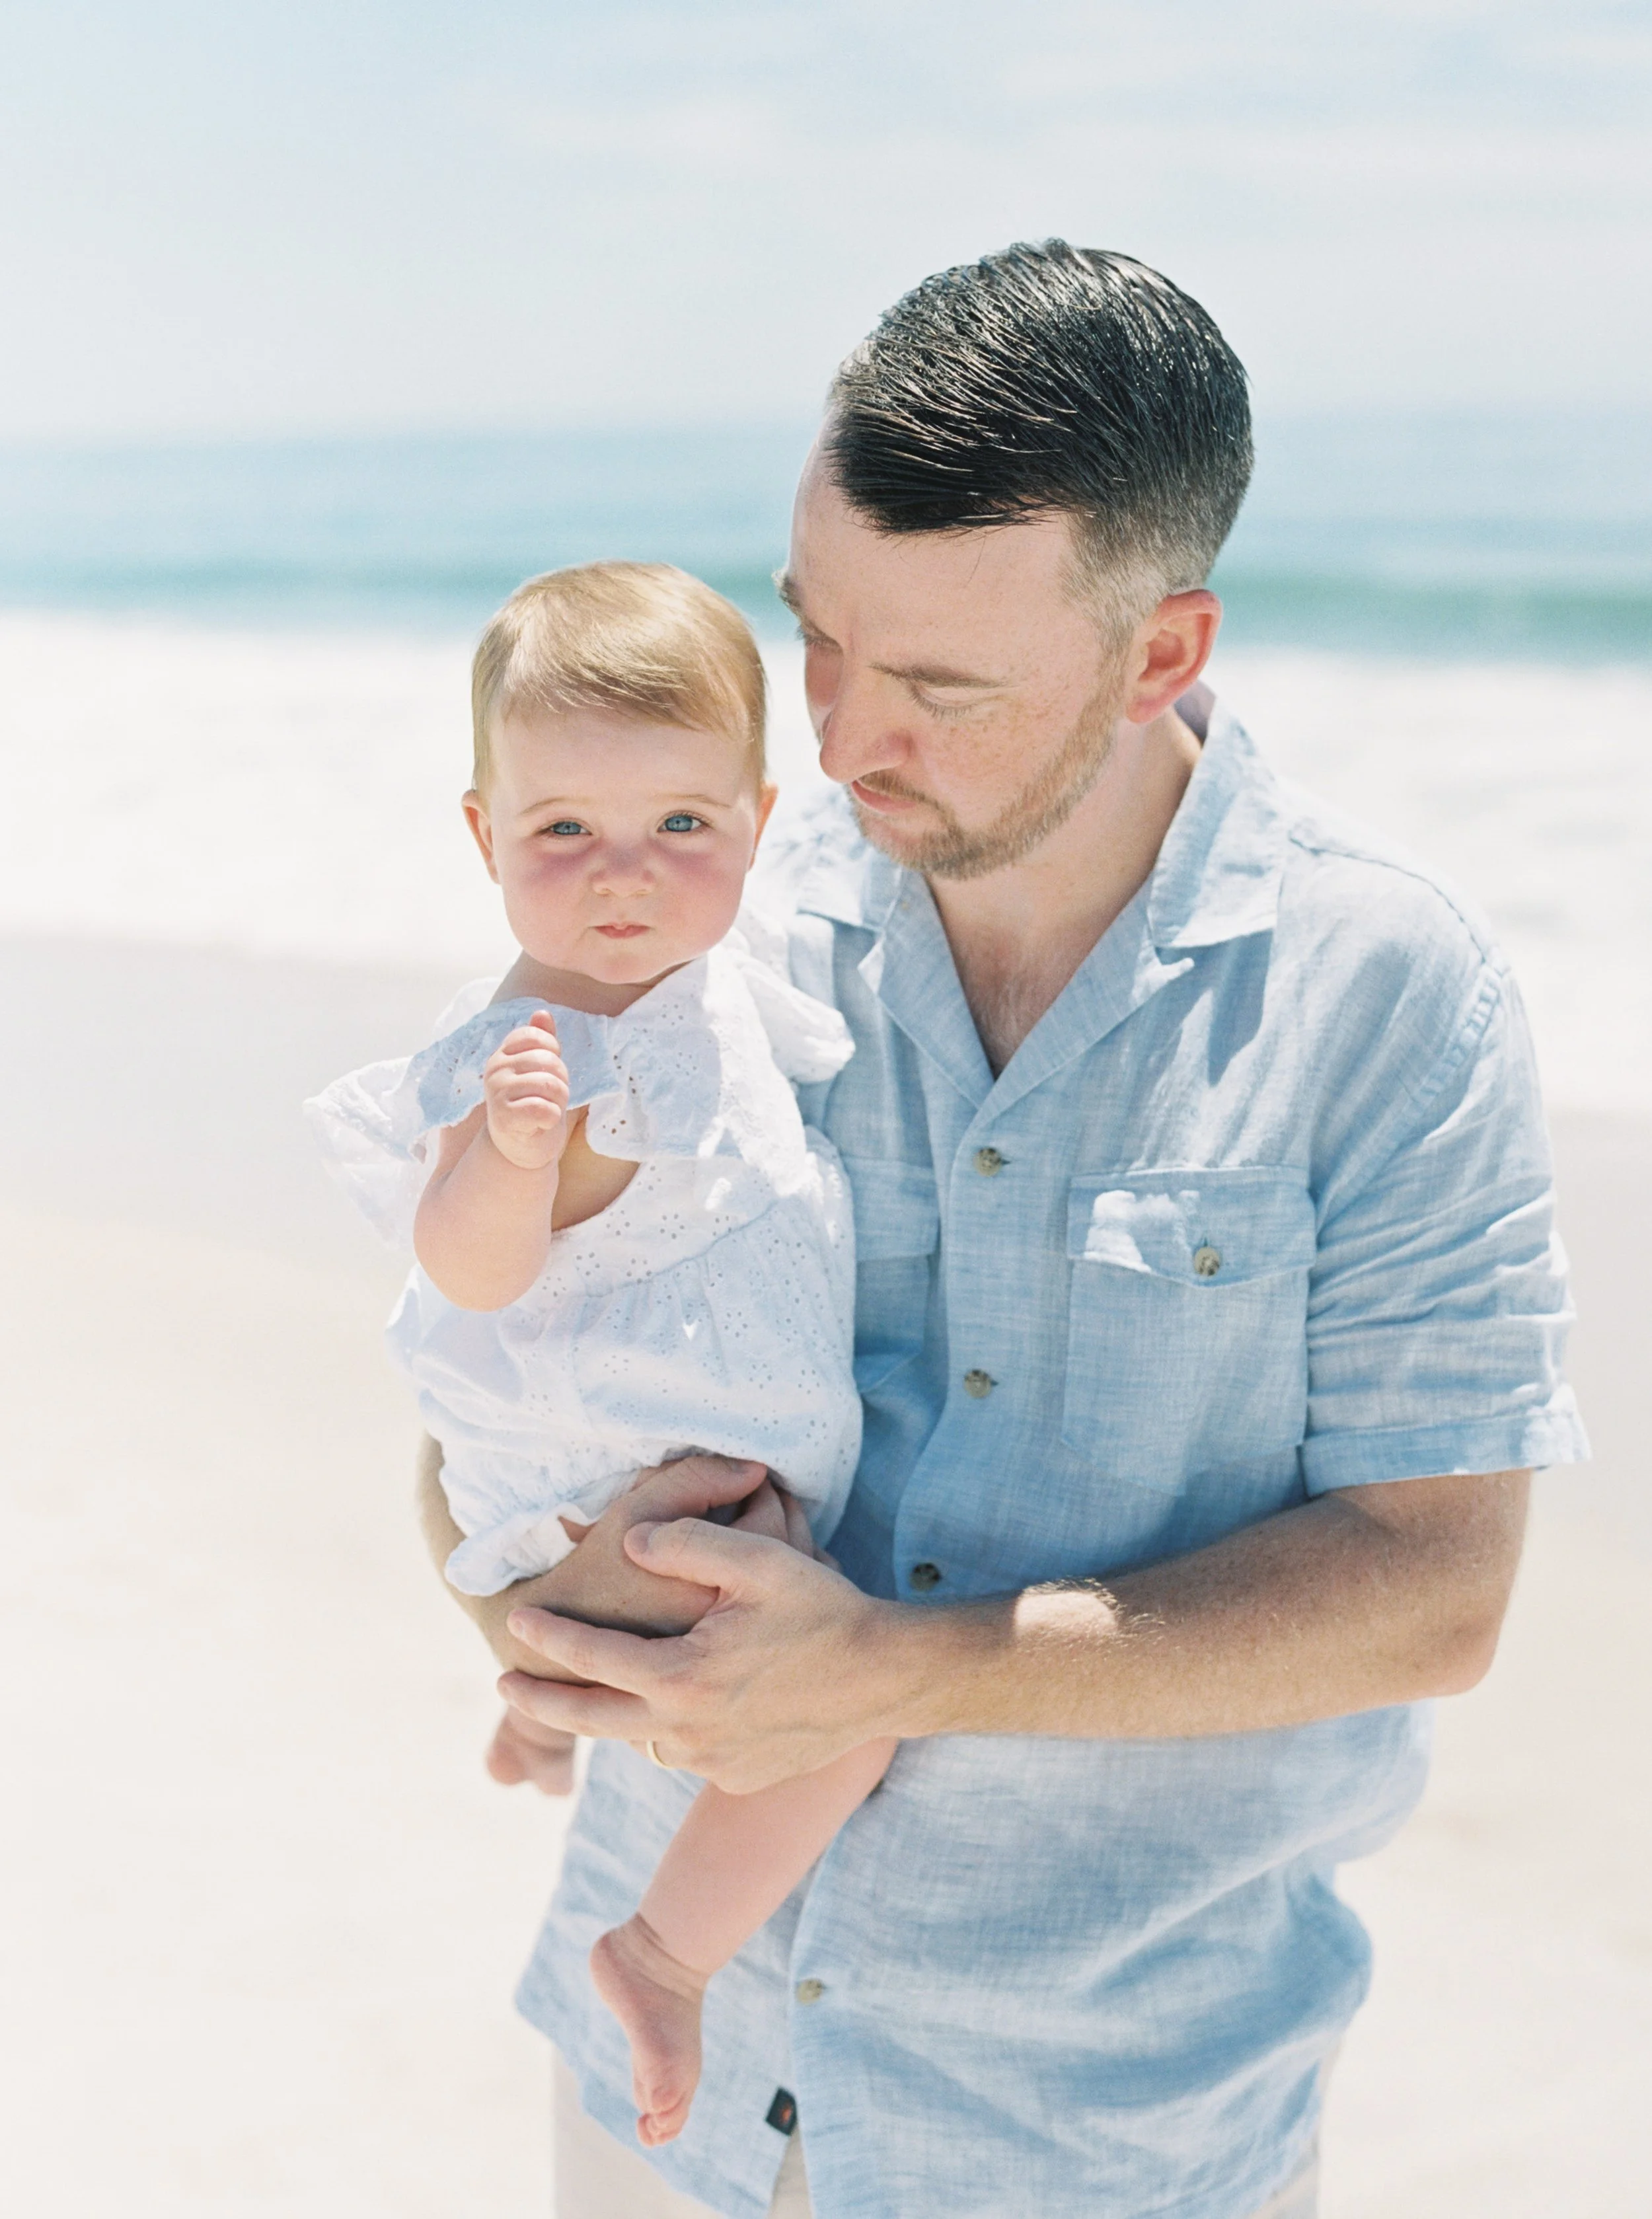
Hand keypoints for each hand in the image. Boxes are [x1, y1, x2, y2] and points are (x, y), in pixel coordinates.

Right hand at [483, 1009, 569, 1170]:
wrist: (520, 1148)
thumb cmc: (533, 1104)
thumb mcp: (539, 1070)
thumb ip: (541, 1041)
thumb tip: (542, 1013)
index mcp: (503, 1054)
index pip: (538, 1038)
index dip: (554, 1056)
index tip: (547, 1074)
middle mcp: (495, 1069)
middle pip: (549, 1062)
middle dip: (561, 1083)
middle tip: (548, 1099)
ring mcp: (497, 1093)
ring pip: (550, 1086)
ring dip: (558, 1103)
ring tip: (545, 1111)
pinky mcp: (504, 1118)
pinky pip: (545, 1110)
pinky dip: (552, 1119)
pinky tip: (541, 1124)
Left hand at [498, 1518, 912, 1792]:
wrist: (885, 1678)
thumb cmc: (822, 1609)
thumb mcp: (756, 1559)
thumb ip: (684, 1542)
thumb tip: (629, 1540)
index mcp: (683, 1678)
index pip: (593, 1658)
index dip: (548, 1639)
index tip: (514, 1624)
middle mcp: (687, 1732)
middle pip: (591, 1720)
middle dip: (540, 1702)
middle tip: (503, 1685)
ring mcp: (711, 1764)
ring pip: (642, 1736)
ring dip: (618, 1711)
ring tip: (599, 1685)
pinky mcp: (736, 1778)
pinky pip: (684, 1752)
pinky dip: (671, 1728)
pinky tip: (683, 1701)